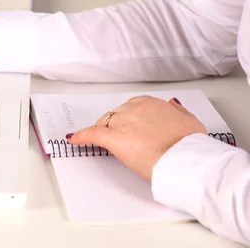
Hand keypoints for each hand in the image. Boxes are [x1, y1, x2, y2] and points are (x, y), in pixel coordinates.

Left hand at [67, 96, 207, 181]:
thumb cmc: (189, 144)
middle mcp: (133, 108)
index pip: (131, 108)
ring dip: (102, 132)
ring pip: (104, 124)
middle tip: (123, 141)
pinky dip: (81, 136)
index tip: (131, 128)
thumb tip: (171, 105)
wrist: (184, 158)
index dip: (129, 120)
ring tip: (103, 142)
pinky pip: (91, 133)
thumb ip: (177, 112)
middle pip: (115, 116)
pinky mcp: (112, 137)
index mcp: (150, 103)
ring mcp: (121, 122)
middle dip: (116, 127)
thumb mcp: (189, 121)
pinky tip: (73, 138)